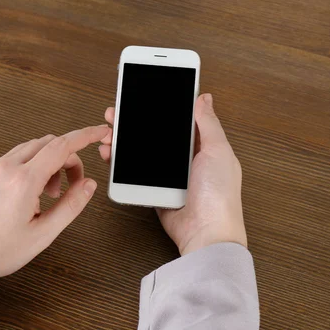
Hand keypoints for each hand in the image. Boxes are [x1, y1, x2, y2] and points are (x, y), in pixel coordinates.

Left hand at [0, 125, 109, 286]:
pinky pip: (16, 157)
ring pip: (31, 148)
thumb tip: (88, 185)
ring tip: (49, 194)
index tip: (100, 133)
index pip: (61, 146)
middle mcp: (7, 168)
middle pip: (48, 143)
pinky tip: (31, 192)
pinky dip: (32, 166)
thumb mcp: (42, 234)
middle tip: (73, 184)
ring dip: (49, 162)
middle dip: (68, 157)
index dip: (85, 136)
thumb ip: (70, 206)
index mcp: (23, 181)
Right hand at [99, 94, 246, 255]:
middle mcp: (187, 158)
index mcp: (204, 146)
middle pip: (157, 133)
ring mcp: (170, 174)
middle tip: (118, 112)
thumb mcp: (218, 151)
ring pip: (143, 151)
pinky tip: (112, 153)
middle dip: (136, 122)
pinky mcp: (156, 189)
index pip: (181, 119)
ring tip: (110, 131)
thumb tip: (204, 99)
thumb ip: (208, 123)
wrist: (205, 232)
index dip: (163, 107)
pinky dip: (122, 162)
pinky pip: (137, 172)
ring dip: (125, 140)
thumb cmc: (219, 195)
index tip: (146, 97)